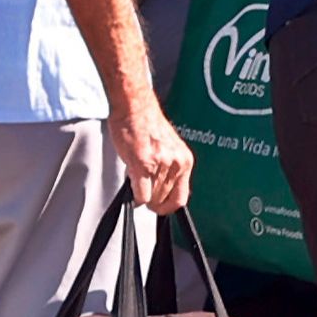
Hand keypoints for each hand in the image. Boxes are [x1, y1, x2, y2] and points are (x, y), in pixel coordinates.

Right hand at [114, 97, 194, 211]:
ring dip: (141, 193)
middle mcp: (176, 164)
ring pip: (151, 198)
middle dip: (150, 199)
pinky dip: (135, 195)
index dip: (167, 207)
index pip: (181, 199)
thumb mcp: (168, 149)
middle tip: (141, 185)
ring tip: (136, 175)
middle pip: (163, 200)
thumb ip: (169, 170)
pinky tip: (132, 182)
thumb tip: (161, 192)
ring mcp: (161, 164)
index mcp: (184, 161)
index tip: (158, 207)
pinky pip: (141, 194)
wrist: (135, 108)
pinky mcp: (143, 164)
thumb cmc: (147, 126)